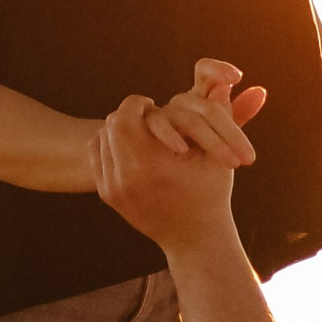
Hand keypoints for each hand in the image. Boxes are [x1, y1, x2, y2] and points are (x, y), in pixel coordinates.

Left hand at [93, 62, 263, 250]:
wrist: (194, 238)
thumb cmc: (210, 194)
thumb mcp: (215, 154)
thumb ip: (215, 116)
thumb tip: (222, 83)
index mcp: (151, 163)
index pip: (127, 114)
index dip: (139, 104)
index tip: (153, 105)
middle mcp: (126, 176)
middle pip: (111, 124)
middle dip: (128, 115)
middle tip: (144, 116)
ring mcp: (114, 188)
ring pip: (102, 139)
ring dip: (119, 131)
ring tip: (139, 131)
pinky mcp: (108, 196)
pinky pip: (98, 159)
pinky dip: (111, 149)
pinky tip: (130, 148)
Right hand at [149, 57, 265, 163]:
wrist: (157, 182)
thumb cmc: (190, 158)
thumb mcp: (218, 138)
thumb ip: (236, 114)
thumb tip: (260, 90)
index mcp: (199, 100)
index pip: (205, 73)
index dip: (217, 69)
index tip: (236, 77)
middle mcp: (180, 103)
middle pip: (207, 107)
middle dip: (232, 133)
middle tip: (249, 159)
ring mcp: (161, 114)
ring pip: (189, 119)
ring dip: (213, 141)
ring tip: (231, 163)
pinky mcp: (142, 126)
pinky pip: (157, 124)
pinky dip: (169, 134)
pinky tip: (183, 149)